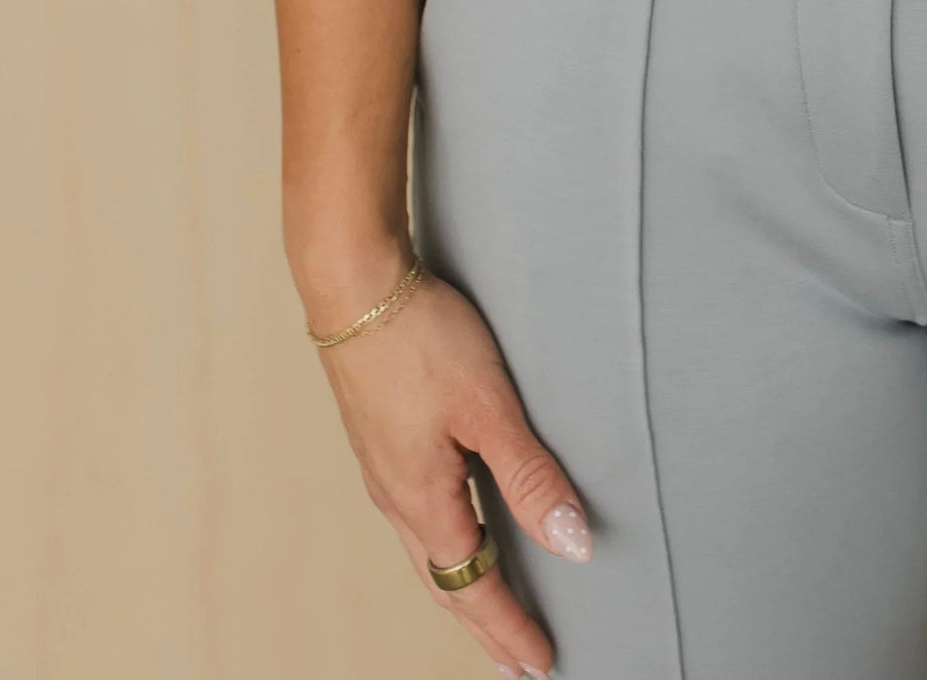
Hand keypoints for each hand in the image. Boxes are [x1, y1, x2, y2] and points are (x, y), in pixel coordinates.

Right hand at [307, 253, 592, 676]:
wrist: (354, 285)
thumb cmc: (419, 339)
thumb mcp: (489, 407)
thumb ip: (531, 476)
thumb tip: (572, 545)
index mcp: (423, 500)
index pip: (472, 586)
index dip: (509, 627)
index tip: (539, 663)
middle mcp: (398, 497)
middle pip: (445, 581)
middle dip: (484, 626)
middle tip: (517, 661)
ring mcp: (385, 469)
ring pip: (428, 550)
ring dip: (462, 586)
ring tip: (490, 607)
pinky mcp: (383, 440)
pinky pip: (418, 517)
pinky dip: (445, 545)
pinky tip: (455, 529)